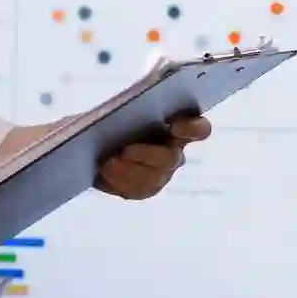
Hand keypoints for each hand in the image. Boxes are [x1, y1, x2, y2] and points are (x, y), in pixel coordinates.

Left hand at [96, 115, 210, 200]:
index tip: (173, 125)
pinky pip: (136, 190)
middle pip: (171, 158)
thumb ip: (133, 107)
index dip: (192, 128)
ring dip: (129, 171)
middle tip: (125, 151)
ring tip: (108, 164)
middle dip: (148, 155)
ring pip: (153, 179)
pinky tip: (104, 173)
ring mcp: (161, 173)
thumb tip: (127, 110)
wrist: (97, 142)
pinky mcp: (145, 189)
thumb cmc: (117, 118)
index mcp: (178, 125)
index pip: (199, 129)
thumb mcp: (124, 108)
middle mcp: (175, 151)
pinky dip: (118, 182)